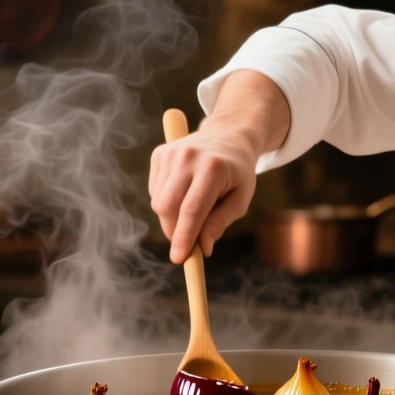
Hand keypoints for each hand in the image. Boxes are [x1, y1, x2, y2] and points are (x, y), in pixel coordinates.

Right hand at [148, 71, 289, 261]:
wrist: (229, 136)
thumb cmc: (238, 173)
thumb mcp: (240, 199)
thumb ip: (220, 222)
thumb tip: (203, 248)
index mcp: (213, 168)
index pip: (192, 210)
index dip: (183, 237)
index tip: (179, 259)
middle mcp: (188, 157)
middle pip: (168, 207)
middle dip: (174, 232)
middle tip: (187, 244)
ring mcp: (170, 153)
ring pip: (158, 202)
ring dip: (170, 219)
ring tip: (193, 212)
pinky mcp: (160, 154)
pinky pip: (155, 191)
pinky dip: (166, 203)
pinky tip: (184, 194)